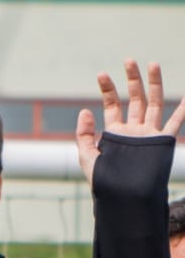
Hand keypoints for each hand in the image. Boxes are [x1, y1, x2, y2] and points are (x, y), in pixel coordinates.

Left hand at [75, 60, 184, 185]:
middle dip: (132, 79)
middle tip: (129, 60)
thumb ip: (84, 135)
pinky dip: (182, 109)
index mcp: (115, 133)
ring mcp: (148, 135)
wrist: (124, 198)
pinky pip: (174, 123)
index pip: (112, 105)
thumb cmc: (104, 182)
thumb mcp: (87, 158)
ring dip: (154, 84)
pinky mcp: (161, 142)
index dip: (107, 89)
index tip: (101, 74)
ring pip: (154, 103)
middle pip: (134, 99)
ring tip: (152, 64)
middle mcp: (133, 131)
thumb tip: (84, 111)